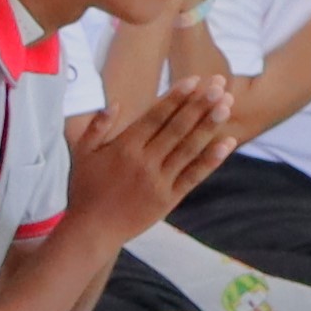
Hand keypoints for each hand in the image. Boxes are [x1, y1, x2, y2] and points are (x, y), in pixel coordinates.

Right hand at [59, 74, 229, 245]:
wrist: (92, 230)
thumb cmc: (85, 190)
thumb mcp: (82, 154)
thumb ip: (97, 127)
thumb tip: (114, 104)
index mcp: (123, 147)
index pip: (155, 116)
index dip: (176, 97)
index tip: (195, 80)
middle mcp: (144, 161)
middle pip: (177, 127)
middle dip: (199, 104)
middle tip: (219, 84)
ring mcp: (159, 180)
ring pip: (189, 148)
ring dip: (209, 125)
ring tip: (226, 105)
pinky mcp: (169, 198)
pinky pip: (194, 175)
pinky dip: (212, 159)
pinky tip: (227, 143)